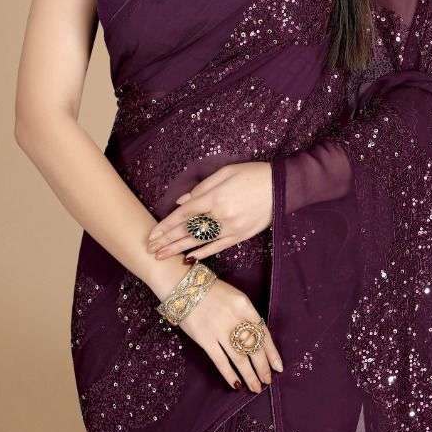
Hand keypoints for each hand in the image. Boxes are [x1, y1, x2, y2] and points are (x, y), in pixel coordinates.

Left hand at [146, 161, 272, 262]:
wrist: (281, 187)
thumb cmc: (251, 175)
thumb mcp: (225, 173)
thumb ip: (201, 188)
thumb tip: (181, 202)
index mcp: (215, 198)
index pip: (184, 215)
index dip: (166, 226)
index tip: (151, 235)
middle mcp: (221, 216)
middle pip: (188, 231)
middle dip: (167, 241)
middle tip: (150, 250)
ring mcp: (232, 228)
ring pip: (200, 242)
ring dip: (179, 250)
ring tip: (162, 257)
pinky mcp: (241, 235)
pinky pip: (218, 247)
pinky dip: (203, 253)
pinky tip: (189, 258)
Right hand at [176, 273, 283, 391]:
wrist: (184, 286)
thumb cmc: (212, 292)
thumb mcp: (235, 298)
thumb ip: (247, 316)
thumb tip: (257, 342)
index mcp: (245, 306)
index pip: (264, 333)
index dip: (272, 352)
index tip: (278, 367)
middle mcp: (235, 318)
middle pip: (254, 348)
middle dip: (263, 367)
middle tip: (267, 381)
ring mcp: (219, 329)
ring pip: (239, 358)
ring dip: (249, 375)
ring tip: (256, 387)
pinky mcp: (204, 338)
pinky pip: (220, 360)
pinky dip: (229, 374)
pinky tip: (236, 384)